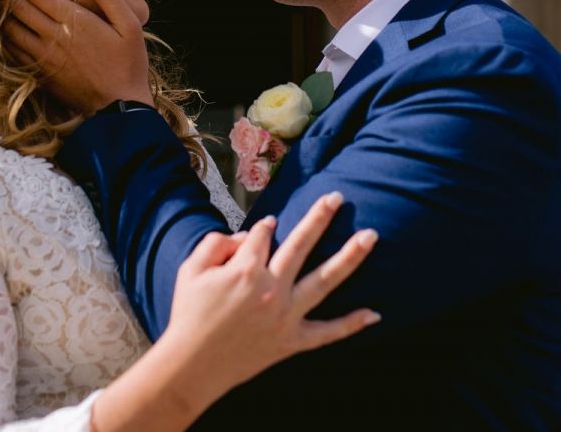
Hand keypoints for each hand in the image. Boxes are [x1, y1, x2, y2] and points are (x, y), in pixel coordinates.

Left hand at [3, 0, 152, 113]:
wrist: (119, 109)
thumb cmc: (128, 64)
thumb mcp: (130, 26)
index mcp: (75, 21)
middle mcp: (54, 37)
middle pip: (19, 8)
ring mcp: (44, 57)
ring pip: (11, 30)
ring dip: (2, 13)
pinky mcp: (40, 74)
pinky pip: (14, 52)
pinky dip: (5, 38)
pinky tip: (3, 30)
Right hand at [163, 192, 378, 405]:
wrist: (192, 366)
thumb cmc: (189, 314)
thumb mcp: (192, 268)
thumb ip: (217, 242)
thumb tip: (247, 235)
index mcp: (246, 268)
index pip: (262, 234)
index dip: (262, 229)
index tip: (265, 229)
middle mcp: (271, 289)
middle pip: (301, 243)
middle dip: (320, 217)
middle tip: (338, 196)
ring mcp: (285, 316)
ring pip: (324, 280)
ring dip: (349, 256)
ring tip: (371, 236)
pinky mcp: (291, 341)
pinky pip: (327, 333)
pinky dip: (350, 325)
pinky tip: (373, 314)